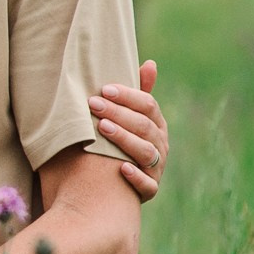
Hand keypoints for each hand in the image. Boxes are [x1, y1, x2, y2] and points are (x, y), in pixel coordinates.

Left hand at [90, 59, 168, 202]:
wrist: (110, 184)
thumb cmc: (118, 142)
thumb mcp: (128, 118)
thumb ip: (136, 94)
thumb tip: (151, 63)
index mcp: (156, 125)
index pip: (148, 106)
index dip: (127, 96)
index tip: (103, 89)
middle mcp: (160, 145)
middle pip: (144, 127)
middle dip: (119, 114)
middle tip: (93, 104)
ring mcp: (156, 168)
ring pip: (146, 152)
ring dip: (124, 139)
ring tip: (102, 128)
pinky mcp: (149, 190)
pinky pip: (147, 185)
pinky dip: (136, 177)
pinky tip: (121, 168)